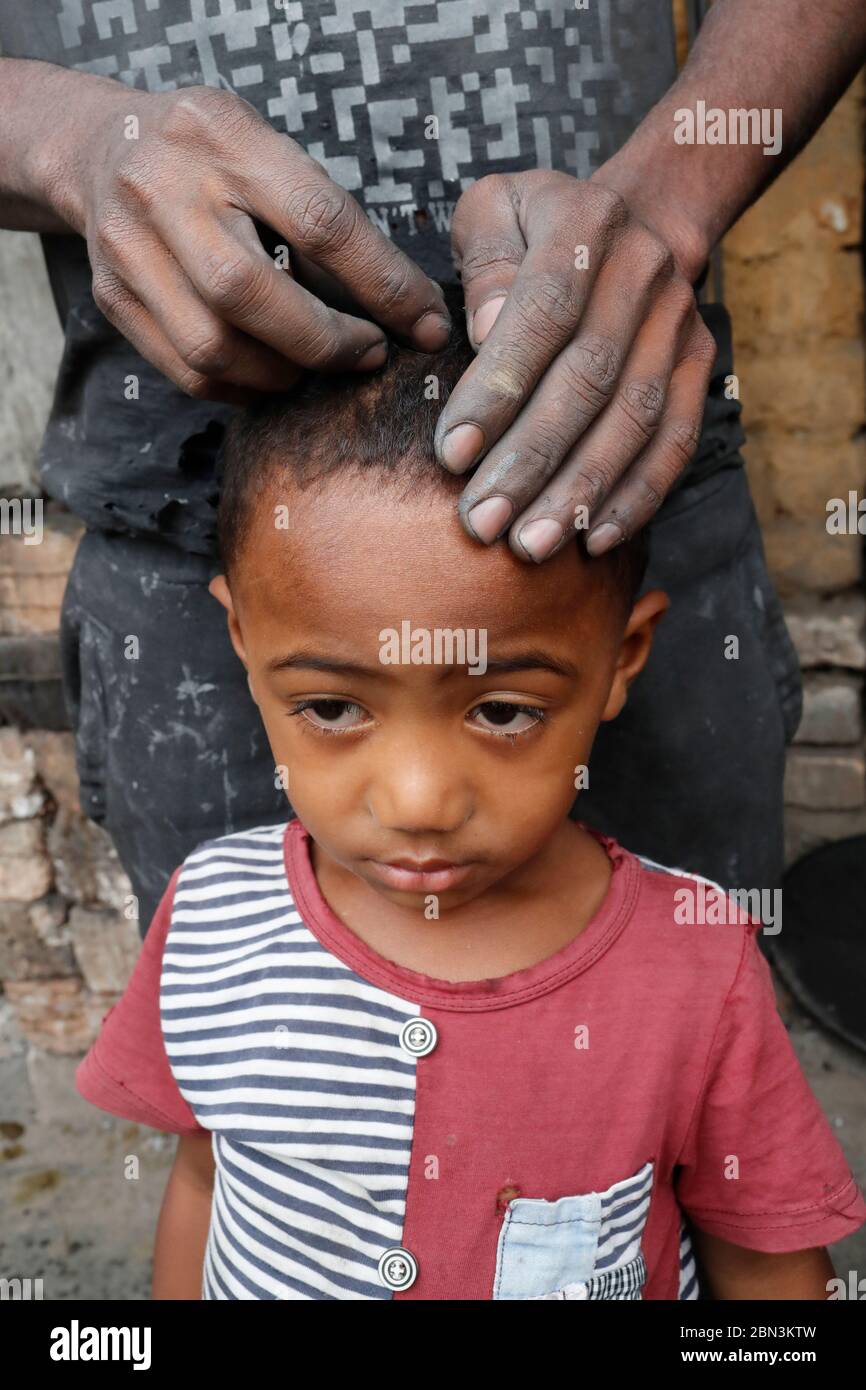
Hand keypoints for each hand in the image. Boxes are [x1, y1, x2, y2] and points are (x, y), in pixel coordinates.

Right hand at [44, 80, 449, 400]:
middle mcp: (163, 188)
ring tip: (317, 365)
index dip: (384, 285)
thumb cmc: (215, 156)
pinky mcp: (113, 296)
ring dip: (283, 373)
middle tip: (369, 354)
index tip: (426, 324)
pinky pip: (188, 372)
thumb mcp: (268, 148)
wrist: (105, 147)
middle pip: (250, 294)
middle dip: (326, 342)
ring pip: (214, 347)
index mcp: (222, 136)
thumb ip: (324, 213)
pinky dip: (243, 388)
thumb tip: (410, 306)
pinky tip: (273, 374)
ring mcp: (128, 247)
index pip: (319, 223)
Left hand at [436, 170, 715, 557]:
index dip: (497, 389)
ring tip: (529, 545)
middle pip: (588, 380)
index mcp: (585, 223)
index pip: (542, 315)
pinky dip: (636, 497)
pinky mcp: (697, 366)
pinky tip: (592, 539)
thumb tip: (485, 327)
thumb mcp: (492, 212)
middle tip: (482, 521)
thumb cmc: (532, 231)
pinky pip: (675, 442)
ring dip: (580, 492)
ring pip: (633, 421)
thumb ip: (484, 261)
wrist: (626, 224)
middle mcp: (644, 270)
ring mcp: (678, 323)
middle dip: (531, 460)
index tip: (451, 454)